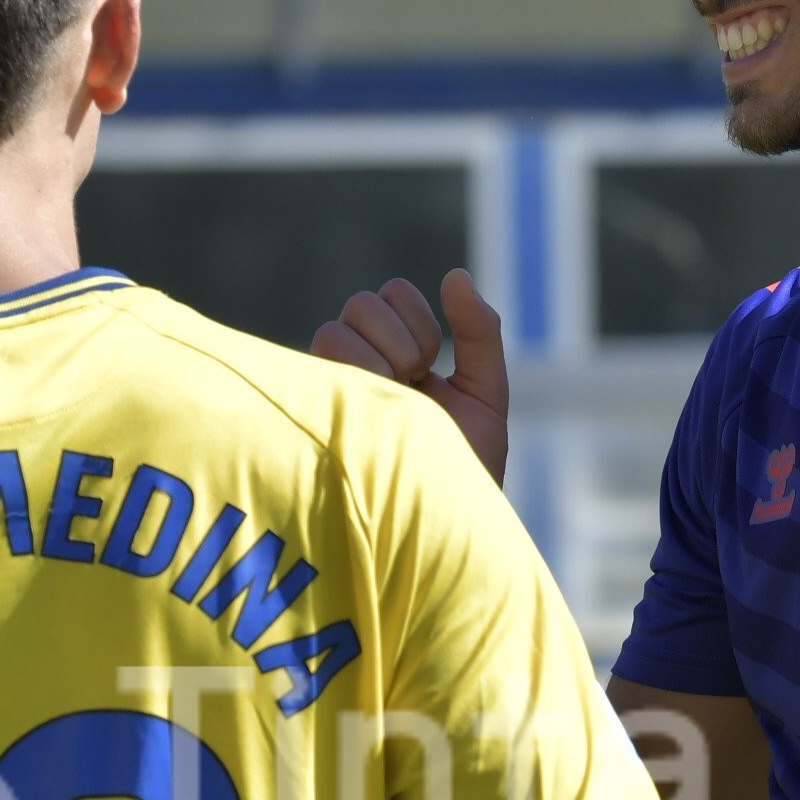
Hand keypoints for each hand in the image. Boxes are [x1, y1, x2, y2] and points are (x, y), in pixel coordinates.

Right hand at [311, 268, 508, 482]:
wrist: (448, 523)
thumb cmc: (468, 469)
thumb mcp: (485, 394)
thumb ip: (480, 334)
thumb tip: (455, 275)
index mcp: (398, 358)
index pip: (390, 295)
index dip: (415, 317)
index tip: (432, 363)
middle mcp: (359, 368)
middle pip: (360, 304)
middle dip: (398, 337)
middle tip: (413, 382)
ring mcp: (333, 391)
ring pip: (332, 329)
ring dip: (374, 359)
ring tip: (390, 401)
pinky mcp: (315, 414)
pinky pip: (315, 363)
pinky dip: (352, 375)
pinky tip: (371, 410)